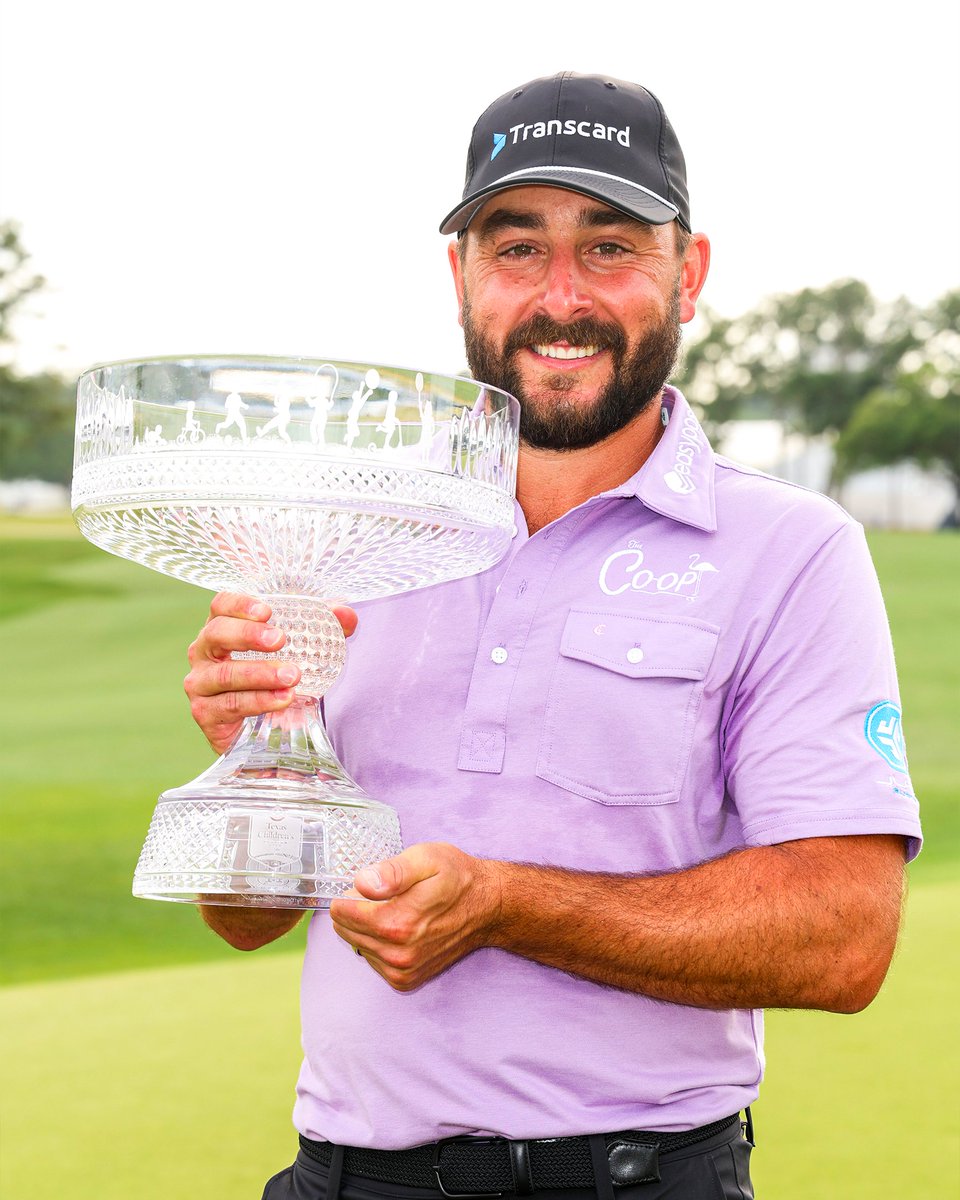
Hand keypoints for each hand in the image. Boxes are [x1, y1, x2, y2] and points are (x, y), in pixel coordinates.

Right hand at [184, 592, 357, 754]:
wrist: (265, 727)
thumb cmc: (276, 676)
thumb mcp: (302, 649)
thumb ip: (325, 628)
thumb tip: (347, 615)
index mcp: (223, 628)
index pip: (221, 605)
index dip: (240, 604)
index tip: (267, 610)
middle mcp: (204, 652)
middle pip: (216, 634)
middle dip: (248, 635)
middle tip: (280, 640)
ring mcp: (201, 683)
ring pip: (226, 674)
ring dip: (260, 673)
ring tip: (292, 676)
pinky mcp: (205, 712)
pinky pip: (231, 704)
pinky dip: (259, 701)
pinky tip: (283, 700)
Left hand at [330, 843, 502, 991]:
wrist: (487, 906)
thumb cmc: (457, 878)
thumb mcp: (426, 858)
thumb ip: (392, 871)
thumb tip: (362, 883)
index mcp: (398, 923)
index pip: (342, 911)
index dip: (351, 892)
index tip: (370, 884)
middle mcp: (398, 953)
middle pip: (346, 929)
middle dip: (358, 910)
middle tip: (386, 895)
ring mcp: (402, 970)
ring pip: (358, 945)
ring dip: (368, 928)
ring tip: (398, 909)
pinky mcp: (406, 979)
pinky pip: (373, 960)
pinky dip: (379, 944)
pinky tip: (401, 928)